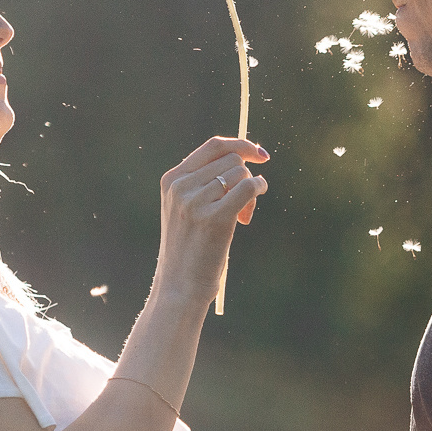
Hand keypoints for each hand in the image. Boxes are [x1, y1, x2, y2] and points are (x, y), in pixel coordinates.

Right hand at [154, 136, 268, 304]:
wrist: (180, 285)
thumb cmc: (190, 249)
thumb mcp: (186, 209)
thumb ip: (204, 182)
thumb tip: (245, 157)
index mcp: (171, 179)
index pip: (213, 146)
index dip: (241, 145)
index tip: (259, 155)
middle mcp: (181, 186)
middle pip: (232, 160)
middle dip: (245, 177)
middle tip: (244, 205)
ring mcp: (195, 201)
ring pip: (241, 174)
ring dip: (251, 191)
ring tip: (241, 217)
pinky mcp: (215, 218)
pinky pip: (249, 188)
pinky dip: (258, 191)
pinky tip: (250, 212)